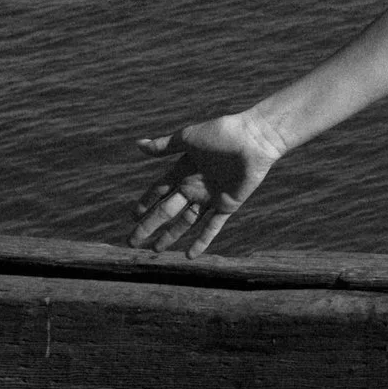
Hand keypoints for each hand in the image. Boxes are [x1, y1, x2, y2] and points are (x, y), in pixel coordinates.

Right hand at [131, 111, 284, 254]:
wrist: (255, 139)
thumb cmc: (222, 133)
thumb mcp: (189, 138)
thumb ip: (164, 146)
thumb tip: (137, 145)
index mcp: (184, 170)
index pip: (160, 190)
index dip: (146, 202)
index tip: (133, 216)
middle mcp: (195, 186)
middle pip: (167, 210)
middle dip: (150, 225)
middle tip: (132, 242)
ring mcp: (211, 197)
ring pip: (186, 221)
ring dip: (171, 235)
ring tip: (156, 249)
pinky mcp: (227, 204)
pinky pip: (212, 226)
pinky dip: (202, 240)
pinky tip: (190, 255)